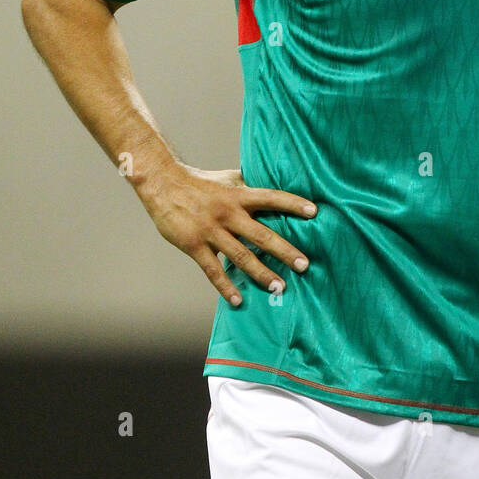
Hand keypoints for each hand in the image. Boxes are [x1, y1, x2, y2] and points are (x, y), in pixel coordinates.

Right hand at [135, 165, 316, 306]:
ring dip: (262, 273)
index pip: (271, 197)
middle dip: (285, 251)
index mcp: (238, 195)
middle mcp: (228, 213)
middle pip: (261, 234)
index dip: (292, 204)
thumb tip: (273, 185)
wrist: (163, 184)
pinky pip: (213, 270)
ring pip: (241, 256)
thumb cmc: (200, 182)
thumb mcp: (228, 178)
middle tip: (305, 265)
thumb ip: (249, 186)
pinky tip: (238, 300)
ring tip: (280, 286)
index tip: (314, 212)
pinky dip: (225, 287)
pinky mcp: (194, 245)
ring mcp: (211, 230)